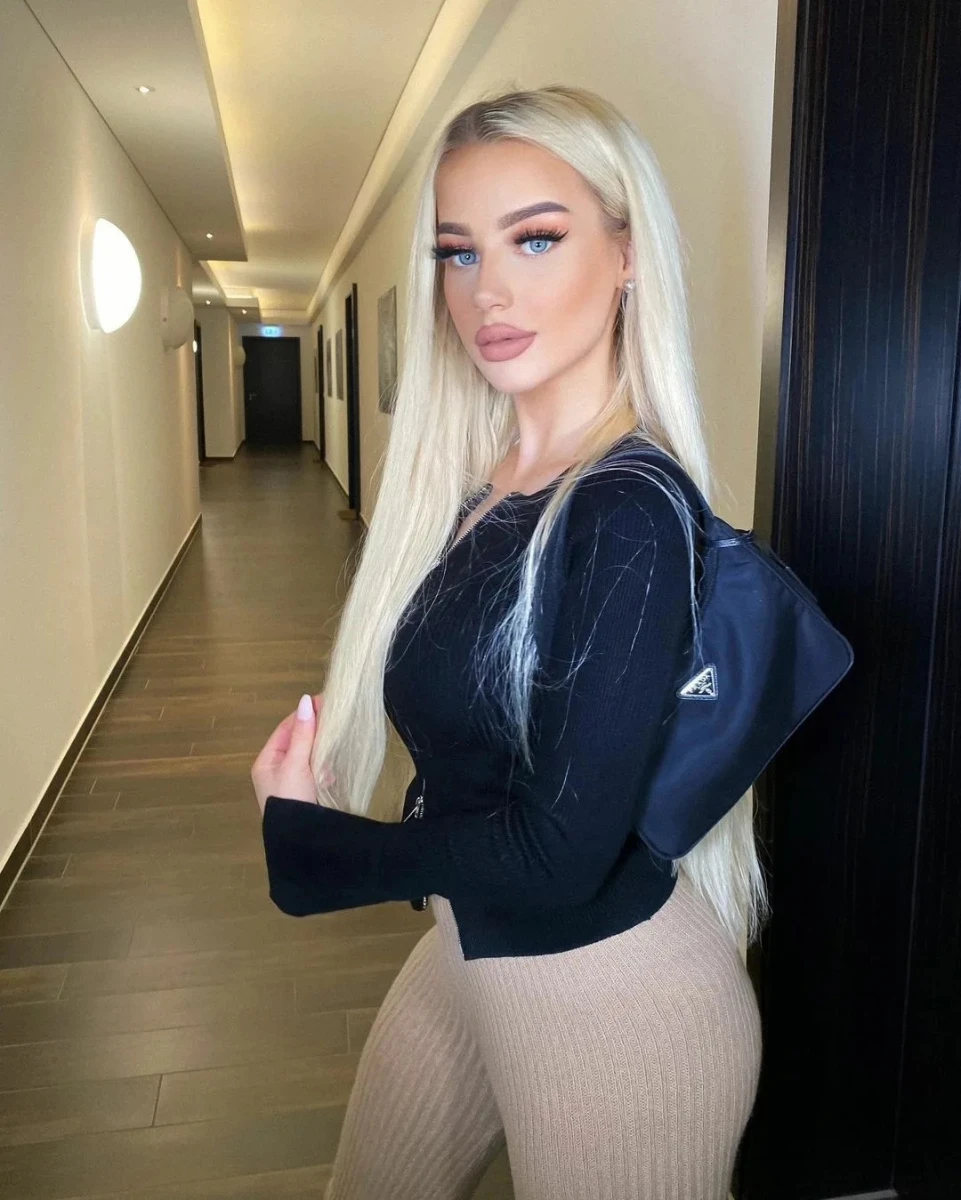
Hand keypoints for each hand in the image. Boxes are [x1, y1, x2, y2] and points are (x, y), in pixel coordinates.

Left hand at [250, 692, 335, 816]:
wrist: (300, 840)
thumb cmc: (292, 798)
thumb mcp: (296, 764)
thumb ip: (303, 733)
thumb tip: (305, 700)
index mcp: (267, 760)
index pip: (286, 727)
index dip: (305, 714)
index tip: (325, 701)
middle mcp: (276, 769)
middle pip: (298, 740)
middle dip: (316, 732)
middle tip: (336, 721)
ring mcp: (291, 782)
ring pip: (308, 755)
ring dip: (322, 751)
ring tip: (335, 747)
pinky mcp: (305, 793)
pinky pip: (315, 772)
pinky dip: (324, 769)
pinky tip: (332, 773)